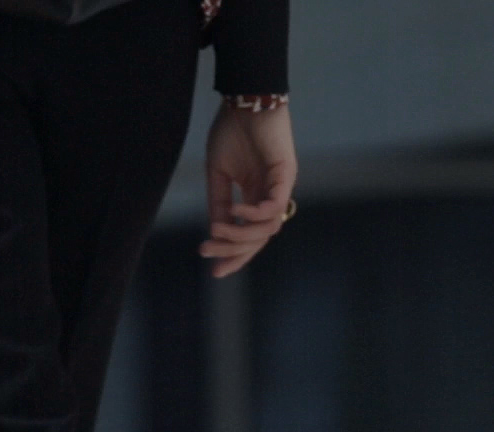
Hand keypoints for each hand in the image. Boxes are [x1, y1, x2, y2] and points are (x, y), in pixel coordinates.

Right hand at [201, 101, 296, 276]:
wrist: (245, 99)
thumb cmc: (232, 131)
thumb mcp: (218, 173)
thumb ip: (219, 203)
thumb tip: (215, 233)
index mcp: (255, 196)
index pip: (249, 236)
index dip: (233, 255)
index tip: (212, 269)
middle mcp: (271, 196)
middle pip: (257, 239)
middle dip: (232, 251)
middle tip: (207, 254)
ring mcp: (280, 187)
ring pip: (266, 229)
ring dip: (240, 235)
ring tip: (216, 231)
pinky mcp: (285, 174)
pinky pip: (274, 206)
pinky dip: (254, 214)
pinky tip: (235, 210)